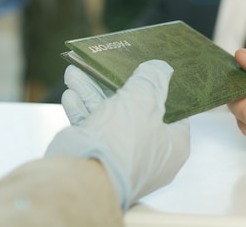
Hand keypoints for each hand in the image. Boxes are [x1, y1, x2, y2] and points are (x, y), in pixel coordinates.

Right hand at [45, 60, 189, 208]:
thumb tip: (159, 68)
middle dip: (115, 86)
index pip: (174, 113)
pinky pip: (93, 130)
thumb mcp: (145, 99)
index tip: (152, 74)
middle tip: (106, 68)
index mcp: (173, 146)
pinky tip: (70, 96)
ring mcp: (122, 158)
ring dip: (91, 93)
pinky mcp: (99, 159)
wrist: (86, 177)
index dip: (163, 91)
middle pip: (136, 111)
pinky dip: (81, 112)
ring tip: (75, 74)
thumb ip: (152, 79)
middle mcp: (150, 155)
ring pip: (109, 117)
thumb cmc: (125, 141)